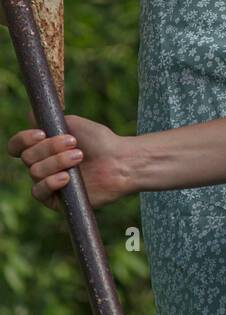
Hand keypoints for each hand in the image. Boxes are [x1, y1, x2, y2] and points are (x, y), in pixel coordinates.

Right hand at [7, 110, 130, 210]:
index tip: (40, 133)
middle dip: (50, 148)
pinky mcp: (55, 199)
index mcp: (45, 147)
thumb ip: (52, 121)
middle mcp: (44, 164)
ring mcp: (49, 182)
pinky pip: (39, 192)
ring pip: (34, 172)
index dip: (23, 139)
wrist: (120, 161)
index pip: (18, 145)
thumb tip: (29, 115)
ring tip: (79, 158)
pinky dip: (51, 182)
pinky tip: (66, 177)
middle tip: (74, 144)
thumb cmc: (101, 141)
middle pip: (27, 157)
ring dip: (56, 162)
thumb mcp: (76, 125)